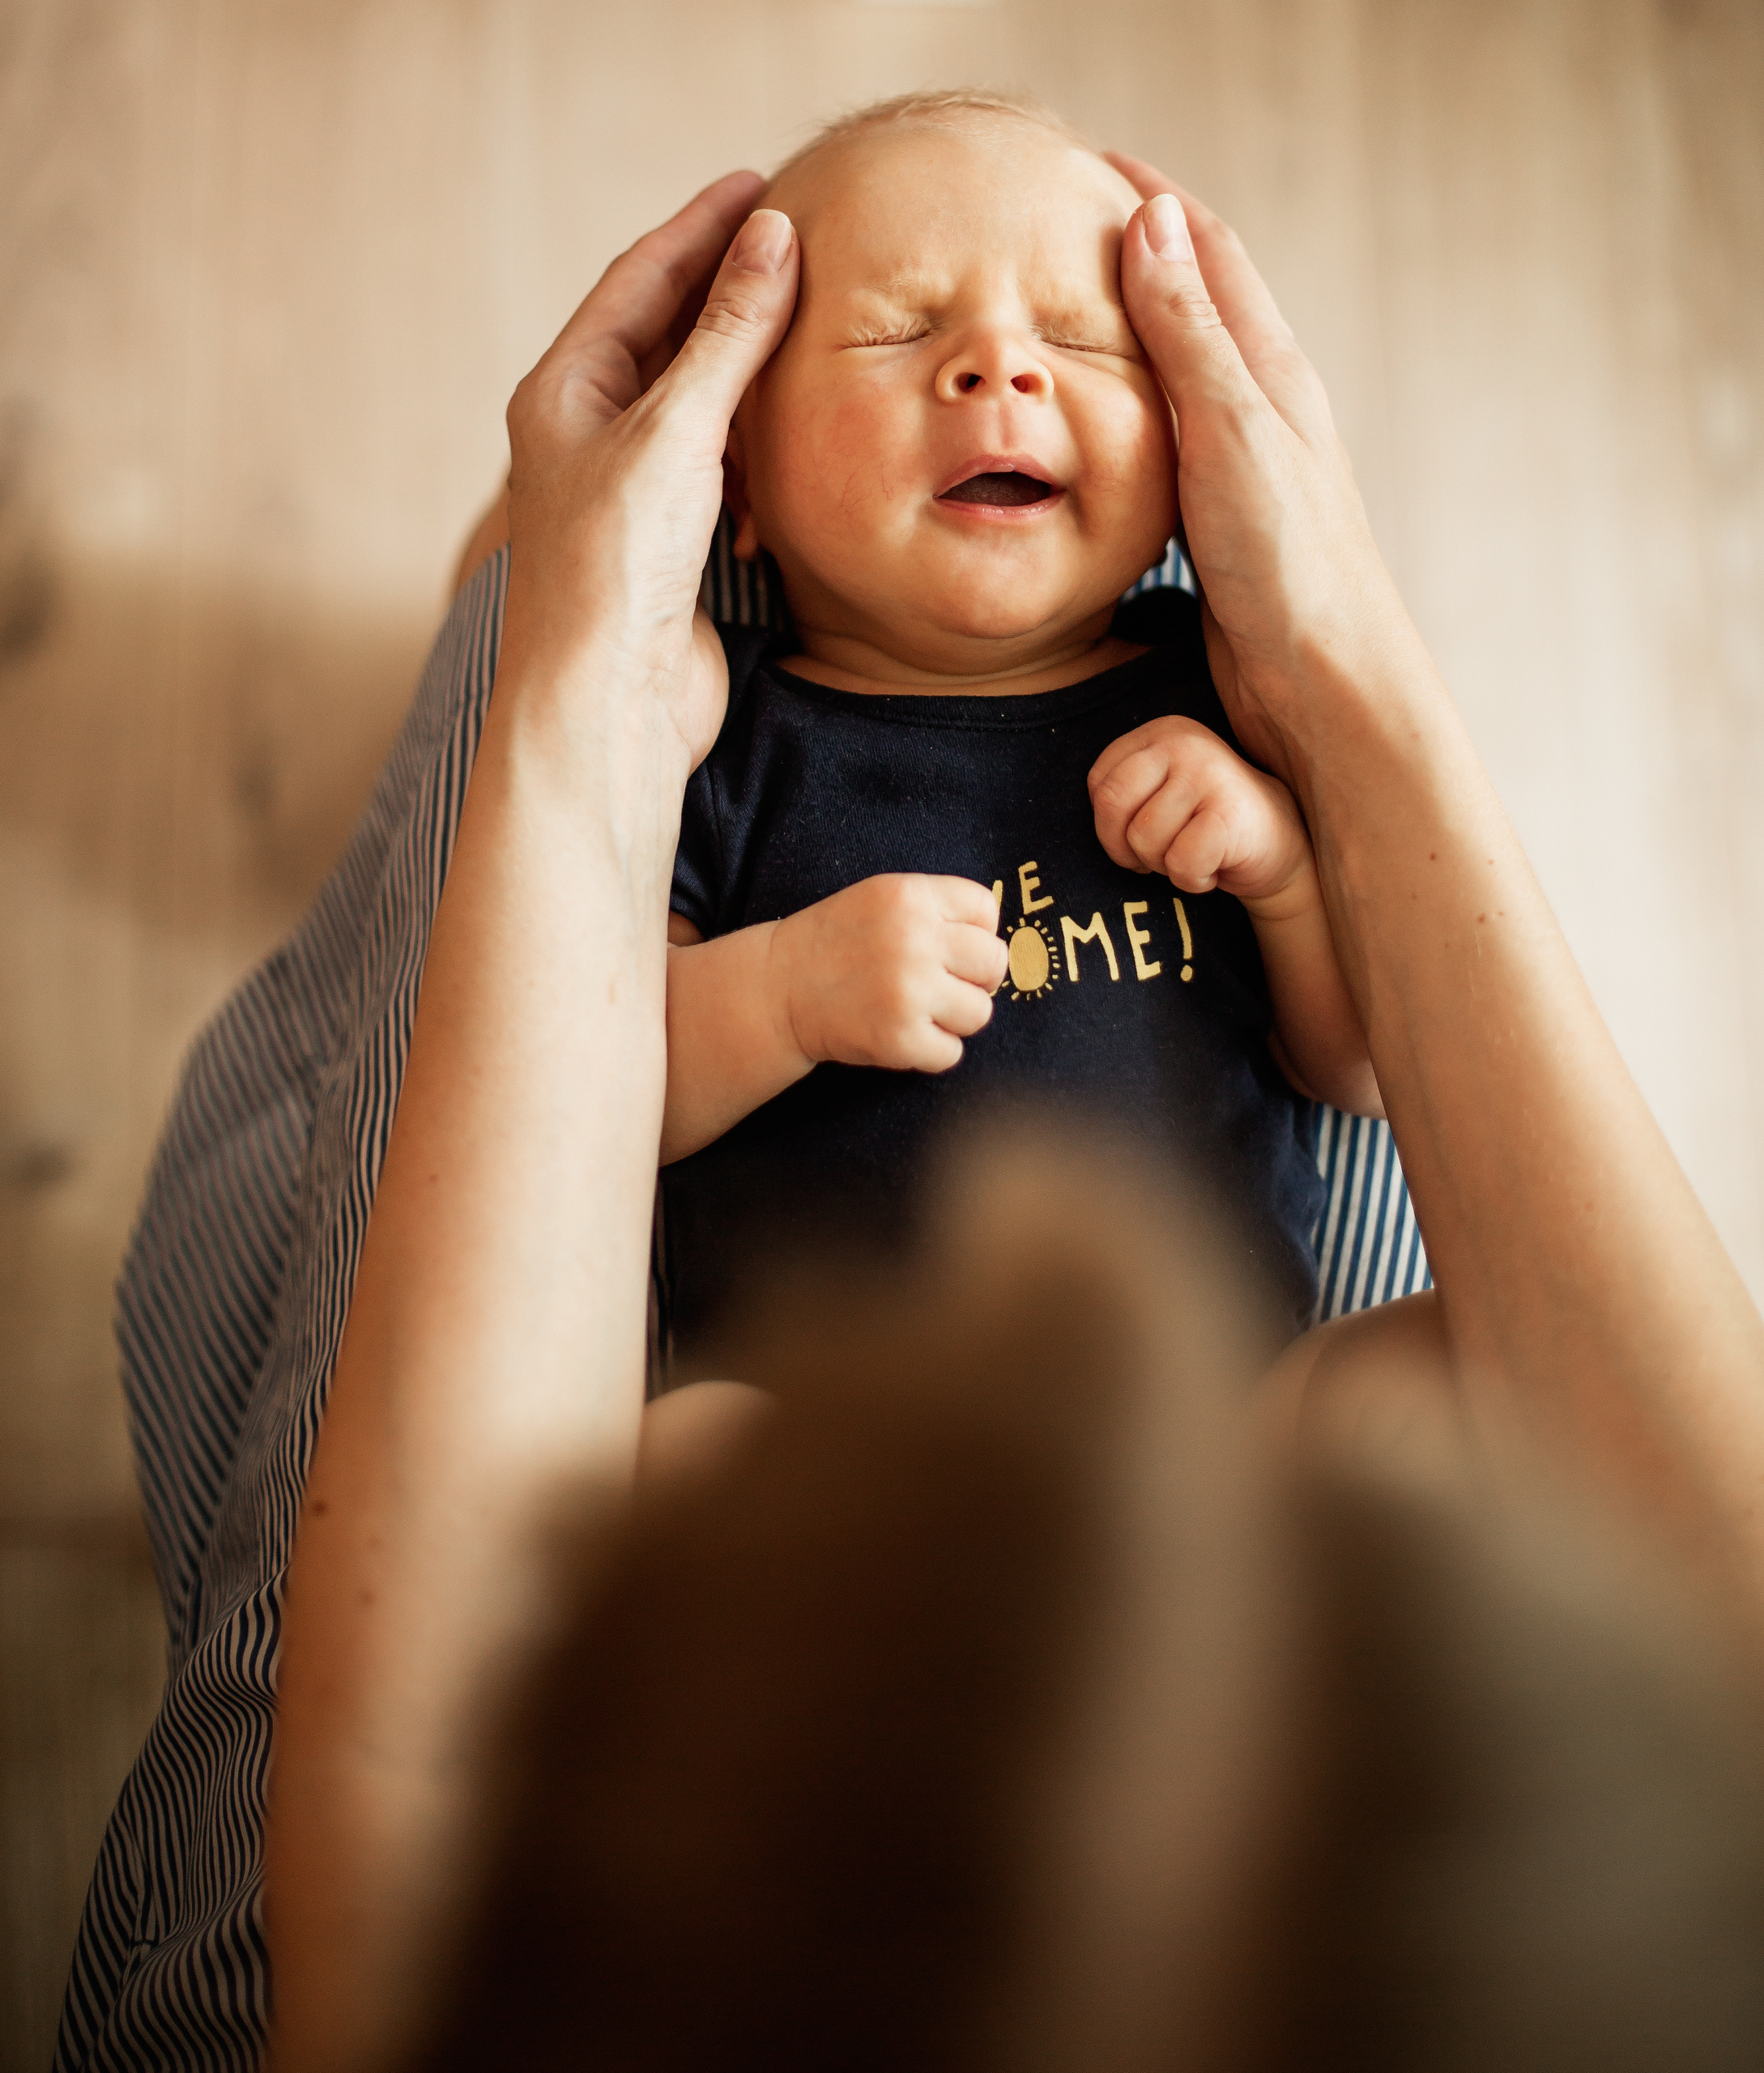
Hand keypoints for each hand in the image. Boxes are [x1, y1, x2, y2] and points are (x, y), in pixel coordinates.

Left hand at [497, 174, 799, 772]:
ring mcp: (631, 493)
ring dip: (748, 369)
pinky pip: (722, 471)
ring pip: (698, 405)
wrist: (610, 706)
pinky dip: (756, 448)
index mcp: (563, 393)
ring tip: (809, 323)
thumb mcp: (676, 431)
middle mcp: (589, 437)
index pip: (639, 282)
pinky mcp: (672, 548)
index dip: (701, 229)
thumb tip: (773, 237)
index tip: (761, 185)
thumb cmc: (616, 569)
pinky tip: (790, 435)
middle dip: (728, 290)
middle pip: (667, 337)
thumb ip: (728, 334)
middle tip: (796, 241)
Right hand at [771, 875, 1009, 1073]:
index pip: (986, 910)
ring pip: (979, 1013)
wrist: (779, 988)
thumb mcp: (882, 898)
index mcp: (910, 896)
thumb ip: (938, 909)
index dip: (976, 932)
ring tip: (920, 1010)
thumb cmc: (837, 942)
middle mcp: (913, 940)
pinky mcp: (899, 1039)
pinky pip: (952, 1053)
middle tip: (943, 984)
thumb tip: (999, 944)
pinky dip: (931, 1051)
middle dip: (975, 978)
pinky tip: (902, 1033)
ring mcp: (908, 992)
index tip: (951, 947)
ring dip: (955, 1018)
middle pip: (993, 962)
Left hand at [1089, 716, 1315, 917]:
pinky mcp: (1229, 812)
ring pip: (1144, 838)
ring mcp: (1208, 773)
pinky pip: (1180, 862)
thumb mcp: (1159, 795)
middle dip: (1125, 847)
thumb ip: (1122, 794)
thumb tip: (1090, 823)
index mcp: (1160, 732)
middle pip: (1111, 804)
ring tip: (1195, 853)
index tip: (1138, 838)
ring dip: (1164, 866)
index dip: (1109, 827)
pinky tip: (1214, 865)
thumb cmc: (1205, 825)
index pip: (1099, 783)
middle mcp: (1183, 742)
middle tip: (1158, 856)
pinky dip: (1192, 880)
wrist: (1280, 844)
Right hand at [1105, 154, 1426, 783]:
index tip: (1090, 164)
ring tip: (1067, 311)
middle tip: (1064, 226)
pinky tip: (1096, 426)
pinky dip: (1125, 406)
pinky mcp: (1217, 523)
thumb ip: (1190, 334)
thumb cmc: (1292, 566)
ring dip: (1131, 330)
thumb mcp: (1231, 430)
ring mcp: (1238, 467)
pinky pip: (1163, 439)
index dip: (1151, 200)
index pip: (1206, 252)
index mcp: (1269, 371)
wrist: (1323, 686)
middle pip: (1195, 302)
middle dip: (1138, 251)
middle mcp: (1258, 409)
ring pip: (1177, 372)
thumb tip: (1153, 220)